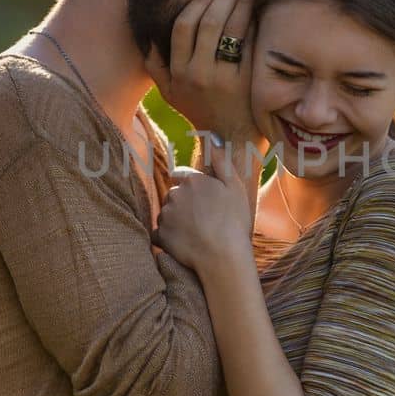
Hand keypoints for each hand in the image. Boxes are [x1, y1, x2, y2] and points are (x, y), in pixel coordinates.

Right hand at [145, 0, 266, 150]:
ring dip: (240, 2)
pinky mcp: (244, 81)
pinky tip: (258, 8)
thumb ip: (155, 65)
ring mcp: (221, 78)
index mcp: (177, 72)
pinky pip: (248, 42)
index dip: (198, 2)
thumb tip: (146, 35)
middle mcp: (196, 74)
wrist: (231, 141)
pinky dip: (253, 21)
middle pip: (207, 22)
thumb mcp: (170, 93)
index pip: (182, 25)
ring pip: (228, 28)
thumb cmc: (202, 112)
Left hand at [152, 146, 253, 273]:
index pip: (181, 176)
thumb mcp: (235, 186)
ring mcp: (166, 215)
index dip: (191, 188)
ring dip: (175, 221)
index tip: (201, 201)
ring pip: (166, 214)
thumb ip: (221, 161)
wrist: (224, 257)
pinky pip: (159, 234)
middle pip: (173, 195)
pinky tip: (182, 244)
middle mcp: (175, 194)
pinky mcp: (160, 235)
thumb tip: (212, 138)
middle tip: (201, 220)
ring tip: (195, 234)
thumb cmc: (234, 221)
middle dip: (182, 204)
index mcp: (193, 180)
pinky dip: (167, 238)